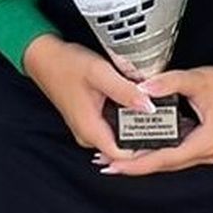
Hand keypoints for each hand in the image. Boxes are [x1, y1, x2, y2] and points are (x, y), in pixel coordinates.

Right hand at [22, 34, 154, 161]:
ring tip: (158, 112)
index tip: (165, 137)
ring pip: (119, 135)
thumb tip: (149, 106)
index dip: (146, 149)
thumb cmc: (66, 64)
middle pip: (124, 147)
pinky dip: (127, 117)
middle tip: (168, 122)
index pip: (124, 155)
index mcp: (90, 130)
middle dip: (146, 136)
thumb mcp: (99, 73)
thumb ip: (125, 91)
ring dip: (137, 125)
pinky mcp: (90, 118)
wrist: (44, 57)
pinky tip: (138, 104)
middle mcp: (88, 134)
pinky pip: (113, 125)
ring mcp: (89, 127)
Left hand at [95, 65, 212, 176]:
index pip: (165, 159)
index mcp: (206, 142)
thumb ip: (169, 82)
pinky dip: (156, 150)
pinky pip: (175, 152)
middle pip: (164, 164)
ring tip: (115, 156)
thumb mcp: (198, 79)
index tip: (115, 165)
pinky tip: (138, 145)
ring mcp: (205, 151)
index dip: (138, 163)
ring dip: (143, 159)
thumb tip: (143, 89)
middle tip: (106, 163)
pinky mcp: (202, 144)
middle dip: (135, 164)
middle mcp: (206, 153)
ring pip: (168, 160)